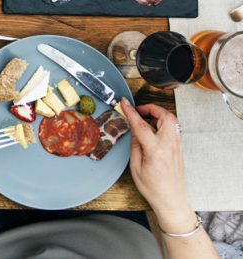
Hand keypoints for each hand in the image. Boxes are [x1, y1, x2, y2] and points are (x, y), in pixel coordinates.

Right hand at [120, 99, 193, 229]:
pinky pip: (173, 129)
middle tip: (139, 110)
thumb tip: (135, 133)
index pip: (142, 125)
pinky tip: (154, 129)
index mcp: (156, 150)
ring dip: (158, 115)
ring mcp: (176, 147)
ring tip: (146, 119)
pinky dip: (163, 124)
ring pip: (172, 121)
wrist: (171, 199)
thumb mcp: (136, 168)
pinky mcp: (179, 149)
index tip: (124, 104)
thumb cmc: (153, 188)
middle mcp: (169, 146)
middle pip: (165, 116)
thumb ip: (135, 147)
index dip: (131, 112)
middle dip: (152, 108)